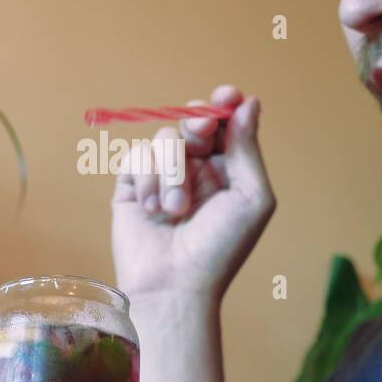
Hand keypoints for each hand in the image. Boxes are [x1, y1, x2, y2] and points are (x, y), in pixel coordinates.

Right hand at [110, 84, 274, 302]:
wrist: (174, 285)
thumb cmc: (220, 248)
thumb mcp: (250, 198)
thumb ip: (247, 150)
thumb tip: (248, 103)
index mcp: (228, 169)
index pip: (226, 123)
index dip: (224, 103)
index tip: (226, 96)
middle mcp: (196, 169)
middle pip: (192, 121)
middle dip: (196, 123)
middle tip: (200, 135)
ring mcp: (162, 176)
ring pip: (163, 138)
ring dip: (172, 173)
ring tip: (175, 210)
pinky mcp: (131, 186)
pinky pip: (135, 157)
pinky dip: (146, 181)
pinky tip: (152, 210)